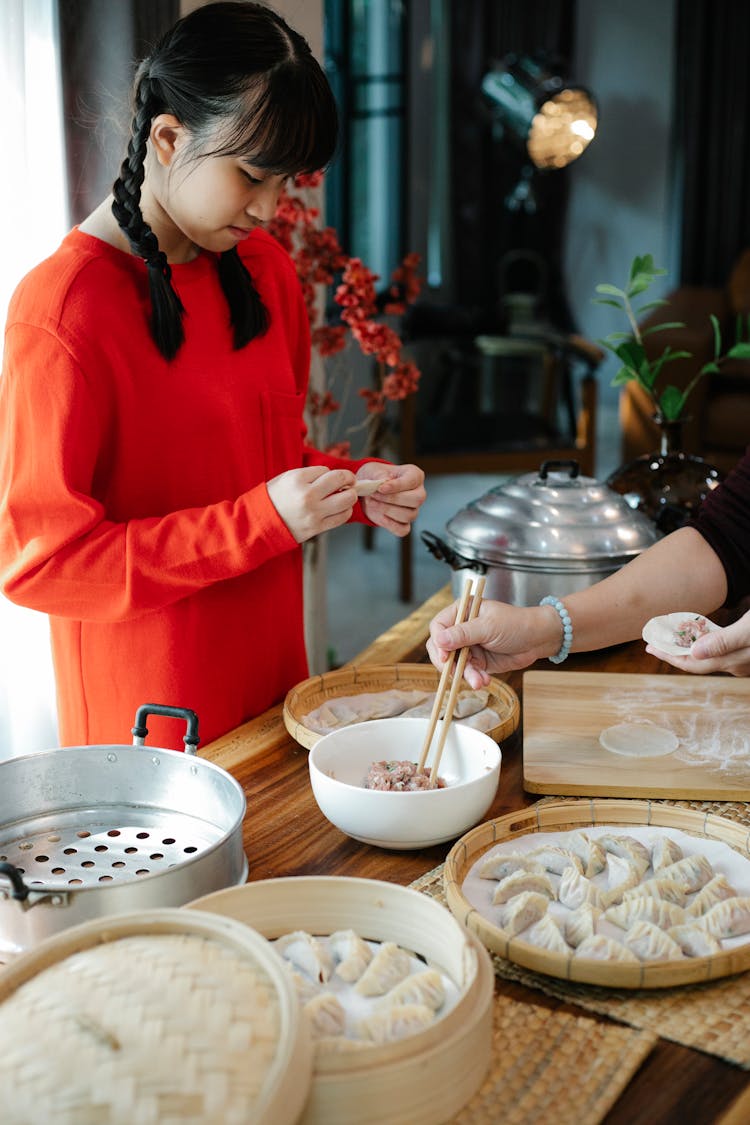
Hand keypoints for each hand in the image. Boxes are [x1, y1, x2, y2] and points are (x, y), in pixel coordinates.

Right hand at [266, 466, 356, 542]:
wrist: (260, 524)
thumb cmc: (274, 499)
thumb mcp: (286, 478)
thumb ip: (309, 475)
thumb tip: (334, 477)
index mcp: (297, 479)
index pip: (326, 470)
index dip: (328, 474)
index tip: (326, 478)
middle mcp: (307, 495)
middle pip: (341, 480)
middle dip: (349, 479)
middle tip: (349, 481)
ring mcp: (314, 512)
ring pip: (347, 499)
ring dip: (350, 495)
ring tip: (345, 496)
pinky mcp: (317, 527)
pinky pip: (342, 517)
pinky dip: (346, 511)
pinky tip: (340, 509)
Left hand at [359, 463, 425, 537]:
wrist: (369, 490)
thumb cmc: (376, 477)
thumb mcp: (375, 471)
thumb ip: (379, 475)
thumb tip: (384, 482)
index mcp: (415, 475)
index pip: (412, 481)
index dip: (397, 486)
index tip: (381, 488)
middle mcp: (418, 493)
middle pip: (416, 500)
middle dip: (392, 499)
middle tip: (374, 495)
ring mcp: (413, 510)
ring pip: (409, 515)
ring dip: (387, 510)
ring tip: (372, 502)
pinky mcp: (405, 523)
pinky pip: (403, 529)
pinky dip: (390, 524)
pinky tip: (380, 515)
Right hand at [426, 598, 559, 687]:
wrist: (538, 640)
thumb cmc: (516, 624)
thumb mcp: (489, 627)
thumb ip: (464, 634)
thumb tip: (439, 640)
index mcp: (462, 611)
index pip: (438, 626)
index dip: (438, 642)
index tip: (445, 656)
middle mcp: (461, 628)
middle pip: (441, 647)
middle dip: (449, 663)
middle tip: (456, 673)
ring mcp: (468, 646)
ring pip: (454, 664)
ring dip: (464, 674)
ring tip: (479, 681)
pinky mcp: (476, 661)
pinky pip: (467, 672)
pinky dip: (474, 678)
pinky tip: (484, 680)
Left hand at [646, 607, 749, 675]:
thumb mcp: (748, 631)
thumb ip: (724, 641)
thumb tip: (695, 652)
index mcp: (732, 662)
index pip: (692, 664)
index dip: (669, 656)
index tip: (650, 648)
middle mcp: (736, 664)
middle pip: (698, 661)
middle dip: (675, 652)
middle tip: (656, 641)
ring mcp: (742, 658)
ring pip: (709, 655)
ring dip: (690, 646)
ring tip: (673, 637)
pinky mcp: (747, 649)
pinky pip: (719, 648)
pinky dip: (706, 641)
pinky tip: (703, 634)